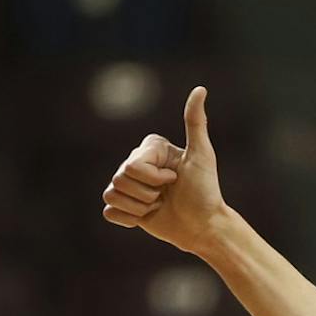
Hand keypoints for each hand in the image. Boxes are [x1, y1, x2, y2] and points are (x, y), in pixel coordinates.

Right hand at [100, 86, 228, 254]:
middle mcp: (134, 163)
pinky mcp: (124, 207)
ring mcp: (128, 185)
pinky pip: (109, 212)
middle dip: (148, 194)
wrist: (204, 226)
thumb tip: (200, 89)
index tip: (176, 179)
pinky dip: (129, 219)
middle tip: (167, 195)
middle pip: (120, 179)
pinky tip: (147, 217)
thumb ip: (195, 123)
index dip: (154, 178)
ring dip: (140, 207)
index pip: (132, 165)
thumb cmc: (206, 191)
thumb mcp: (203, 156)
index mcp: (149, 148)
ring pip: (112, 195)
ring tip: (159, 205)